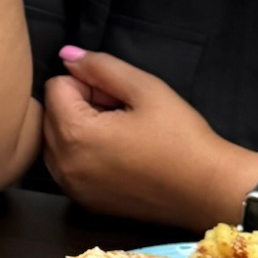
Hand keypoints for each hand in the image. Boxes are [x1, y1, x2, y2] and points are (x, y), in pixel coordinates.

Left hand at [42, 49, 257, 224]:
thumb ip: (101, 67)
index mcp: (75, 134)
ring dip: (79, 130)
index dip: (88, 82)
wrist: (208, 190)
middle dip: (79, 105)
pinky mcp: (84, 202)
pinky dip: (83, 155)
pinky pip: (67, 167)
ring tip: (120, 133)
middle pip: (50, 114)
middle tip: (121, 113)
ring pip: (56, 141)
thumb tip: (67, 54)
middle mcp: (64, 165)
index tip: (118, 96)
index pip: (56, 86)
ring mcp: (72, 188)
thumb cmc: (181, 137)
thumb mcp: (145, 89)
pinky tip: (119, 156)